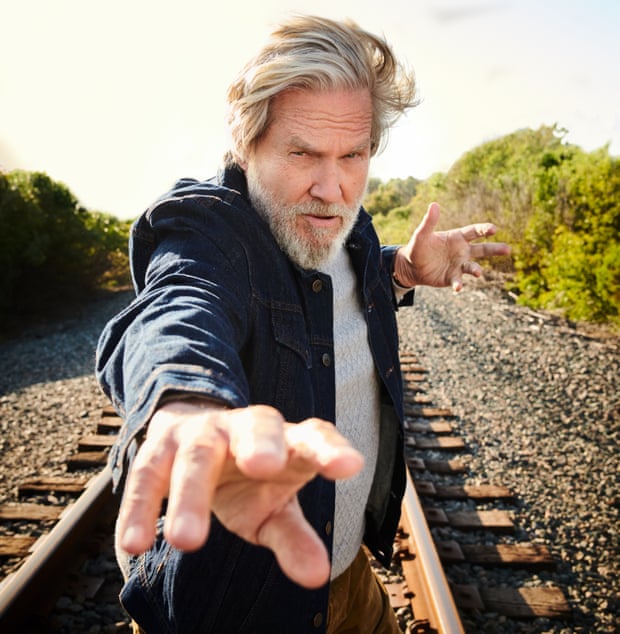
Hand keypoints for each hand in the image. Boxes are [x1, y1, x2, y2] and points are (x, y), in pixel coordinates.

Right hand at [116, 401, 363, 587]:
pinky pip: (147, 473)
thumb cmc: (248, 480)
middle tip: (264, 466)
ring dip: (190, 493)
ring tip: (187, 541)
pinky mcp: (161, 447)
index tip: (349, 465)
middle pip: (256, 427)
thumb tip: (319, 577)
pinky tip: (134, 545)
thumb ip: (294, 537)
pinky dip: (139, 507)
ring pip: (197, 454)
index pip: (313, 436)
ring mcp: (201, 433)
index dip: (330, 449)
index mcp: (285, 441)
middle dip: (259, 444)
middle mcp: (245, 429)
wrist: (196, 438)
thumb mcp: (273, 509)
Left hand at [394, 202, 509, 290]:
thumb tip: (434, 204)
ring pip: (473, 267)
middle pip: (482, 249)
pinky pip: (458, 281)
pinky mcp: (452, 278)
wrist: (411, 267)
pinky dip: (459, 284)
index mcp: (457, 237)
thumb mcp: (421, 235)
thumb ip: (429, 222)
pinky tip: (458, 287)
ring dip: (476, 270)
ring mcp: (458, 265)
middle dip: (495, 249)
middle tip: (508, 250)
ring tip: (477, 273)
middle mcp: (462, 251)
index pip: (474, 231)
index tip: (493, 229)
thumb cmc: (418, 248)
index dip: (484, 229)